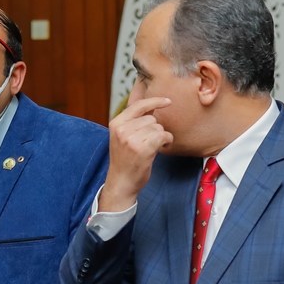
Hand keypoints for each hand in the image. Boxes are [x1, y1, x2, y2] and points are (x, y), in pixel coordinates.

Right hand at [97, 97, 172, 213]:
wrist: (121, 183)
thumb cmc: (125, 160)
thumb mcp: (122, 137)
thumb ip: (134, 121)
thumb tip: (153, 105)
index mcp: (116, 123)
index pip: (138, 105)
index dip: (155, 101)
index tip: (167, 101)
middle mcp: (122, 130)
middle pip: (151, 119)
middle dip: (155, 129)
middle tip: (149, 142)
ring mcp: (131, 140)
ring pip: (158, 128)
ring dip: (161, 137)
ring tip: (153, 147)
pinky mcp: (143, 150)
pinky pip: (163, 136)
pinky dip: (167, 141)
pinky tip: (163, 148)